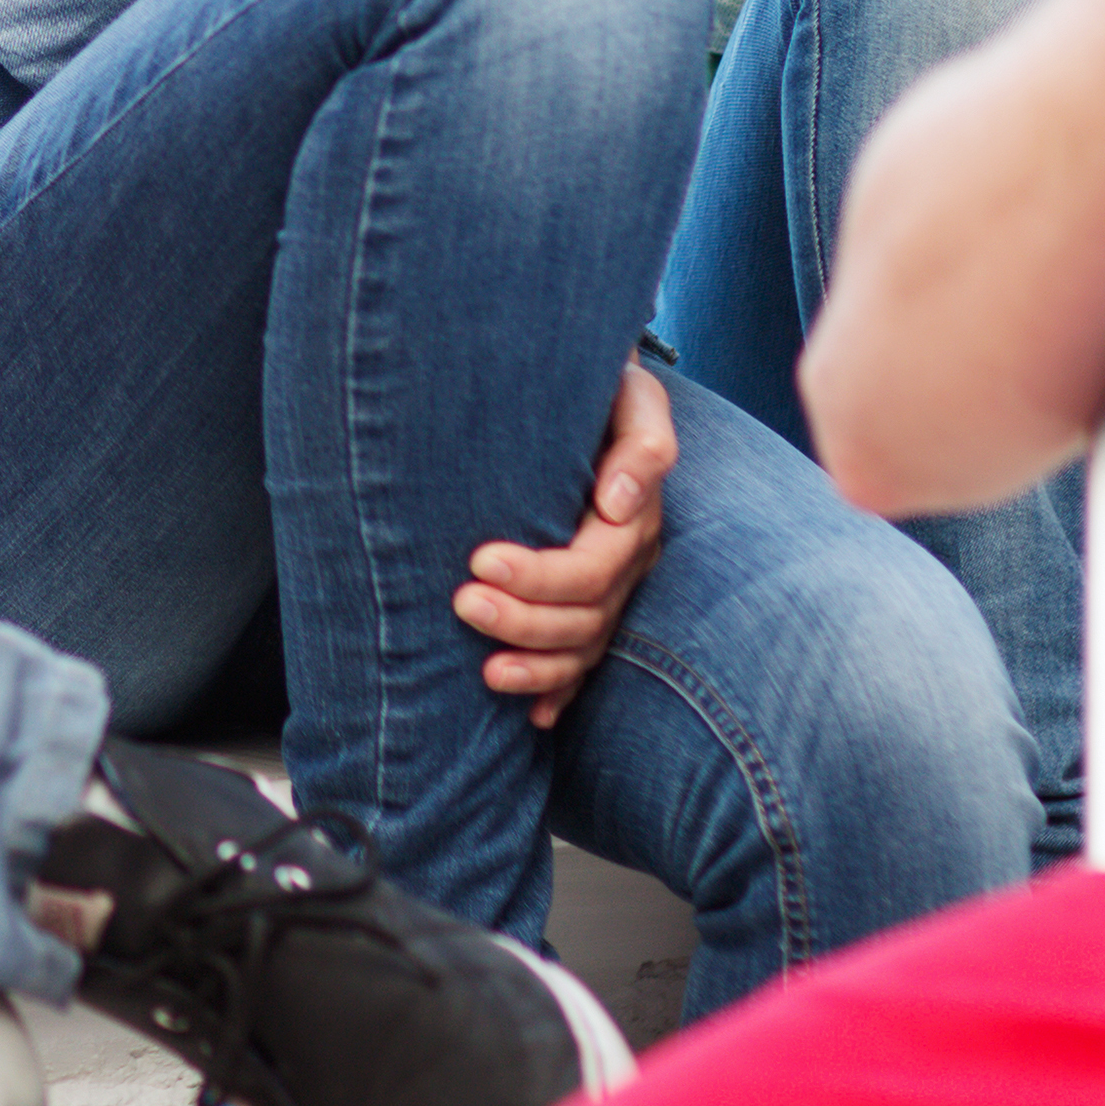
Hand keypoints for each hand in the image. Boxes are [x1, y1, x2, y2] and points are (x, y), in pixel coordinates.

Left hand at [454, 362, 678, 727]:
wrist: (582, 390)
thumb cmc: (601, 388)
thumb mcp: (632, 397)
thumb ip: (641, 444)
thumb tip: (618, 502)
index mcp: (634, 519)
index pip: (591, 569)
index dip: (538, 577)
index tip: (479, 561)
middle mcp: (626, 563)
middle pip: (583, 618)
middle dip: (522, 622)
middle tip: (462, 605)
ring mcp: (610, 590)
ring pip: (581, 650)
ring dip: (535, 668)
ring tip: (485, 671)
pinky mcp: (588, 604)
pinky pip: (581, 664)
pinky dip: (557, 692)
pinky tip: (532, 716)